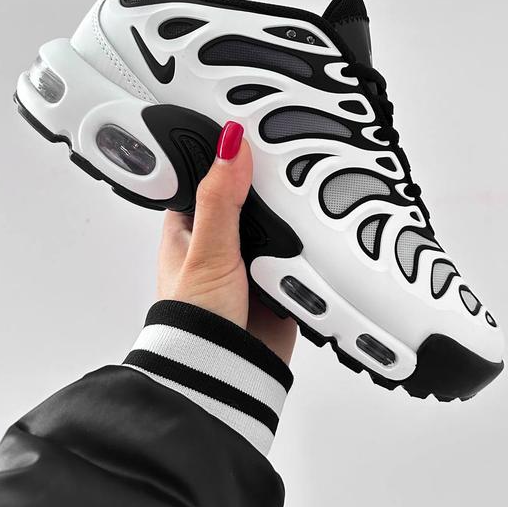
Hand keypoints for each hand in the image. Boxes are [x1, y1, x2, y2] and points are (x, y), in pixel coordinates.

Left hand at [157, 121, 296, 364]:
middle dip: (269, 190)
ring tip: (305, 202)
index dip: (228, 155)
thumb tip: (229, 145)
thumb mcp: (207, 249)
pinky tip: (316, 238)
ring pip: (277, 226)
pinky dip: (307, 251)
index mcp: (190, 227)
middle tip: (291, 164)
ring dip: (289, 223)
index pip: (209, 176)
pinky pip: (299, 256)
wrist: (224, 377)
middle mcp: (220, 242)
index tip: (252, 129)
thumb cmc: (193, 321)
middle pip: (250, 198)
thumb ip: (220, 198)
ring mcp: (250, 261)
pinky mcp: (279, 282)